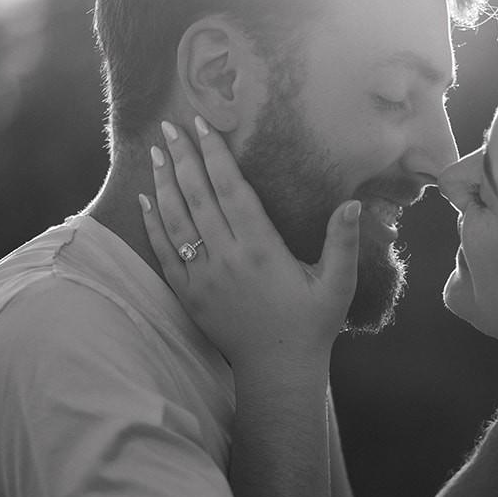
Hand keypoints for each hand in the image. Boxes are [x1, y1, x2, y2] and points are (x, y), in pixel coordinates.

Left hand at [140, 117, 359, 370]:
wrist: (278, 370)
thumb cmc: (312, 324)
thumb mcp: (338, 284)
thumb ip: (344, 242)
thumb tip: (352, 204)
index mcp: (261, 249)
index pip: (232, 190)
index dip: (215, 155)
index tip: (202, 126)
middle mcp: (227, 258)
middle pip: (198, 197)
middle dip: (183, 158)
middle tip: (168, 127)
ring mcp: (204, 278)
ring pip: (177, 221)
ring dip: (164, 185)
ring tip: (155, 154)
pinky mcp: (190, 295)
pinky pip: (165, 254)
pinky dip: (152, 226)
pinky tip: (145, 200)